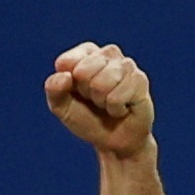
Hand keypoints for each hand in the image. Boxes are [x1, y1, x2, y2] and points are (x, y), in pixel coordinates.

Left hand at [44, 42, 154, 157]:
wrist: (115, 141)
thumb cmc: (88, 118)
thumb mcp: (62, 107)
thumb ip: (54, 89)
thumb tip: (64, 76)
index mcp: (86, 53)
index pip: (66, 62)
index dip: (69, 85)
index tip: (79, 93)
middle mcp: (108, 53)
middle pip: (83, 72)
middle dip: (87, 94)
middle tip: (97, 100)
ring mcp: (126, 65)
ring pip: (101, 83)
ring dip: (102, 102)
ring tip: (109, 104)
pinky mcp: (140, 79)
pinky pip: (116, 97)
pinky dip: (115, 109)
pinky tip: (122, 108)